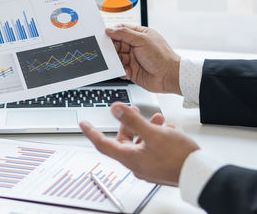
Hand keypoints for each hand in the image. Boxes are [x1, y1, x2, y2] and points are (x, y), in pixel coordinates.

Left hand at [79, 102, 198, 185]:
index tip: (83, 124)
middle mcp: (136, 164)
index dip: (92, 133)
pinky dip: (155, 136)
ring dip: (145, 128)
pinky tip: (167, 130)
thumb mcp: (153, 134)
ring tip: (157, 119)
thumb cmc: (179, 158)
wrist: (200, 174)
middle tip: (133, 110)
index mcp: (129, 158)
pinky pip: (151, 148)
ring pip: (140, 142)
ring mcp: (148, 166)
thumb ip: (133, 120)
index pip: (102, 144)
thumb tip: (115, 109)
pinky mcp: (159, 166)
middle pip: (124, 140)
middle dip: (128, 123)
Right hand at [106, 24, 180, 93]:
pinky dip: (121, 71)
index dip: (113, 32)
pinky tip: (127, 72)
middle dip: (112, 48)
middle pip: (117, 44)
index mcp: (140, 35)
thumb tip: (110, 30)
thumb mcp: (142, 40)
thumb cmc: (161, 57)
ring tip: (120, 63)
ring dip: (116, 61)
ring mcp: (134, 59)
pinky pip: (121, 69)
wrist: (169, 77)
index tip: (104, 35)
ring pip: (117, 58)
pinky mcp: (132, 71)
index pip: (122, 30)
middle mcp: (136, 46)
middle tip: (109, 51)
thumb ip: (124, 34)